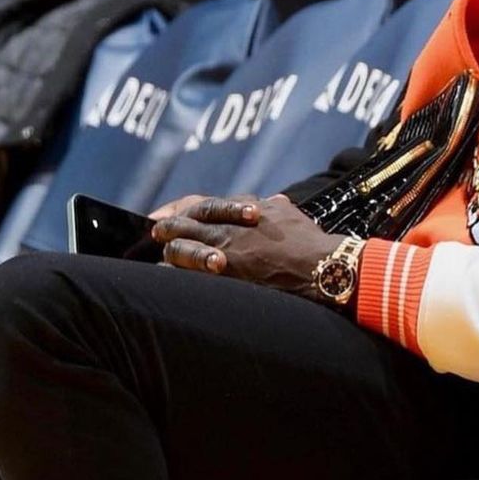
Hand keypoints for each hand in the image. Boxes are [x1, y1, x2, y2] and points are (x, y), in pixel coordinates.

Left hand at [151, 195, 349, 299]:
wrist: (321, 266)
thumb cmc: (310, 242)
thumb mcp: (289, 215)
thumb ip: (273, 208)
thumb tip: (273, 201)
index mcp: (241, 211)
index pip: (202, 204)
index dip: (180, 208)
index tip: (167, 213)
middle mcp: (228, 228)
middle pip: (185, 224)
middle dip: (168, 227)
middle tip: (157, 232)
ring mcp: (225, 251)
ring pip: (182, 249)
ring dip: (171, 252)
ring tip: (161, 256)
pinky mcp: (226, 275)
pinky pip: (190, 275)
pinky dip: (178, 274)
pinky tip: (170, 278)